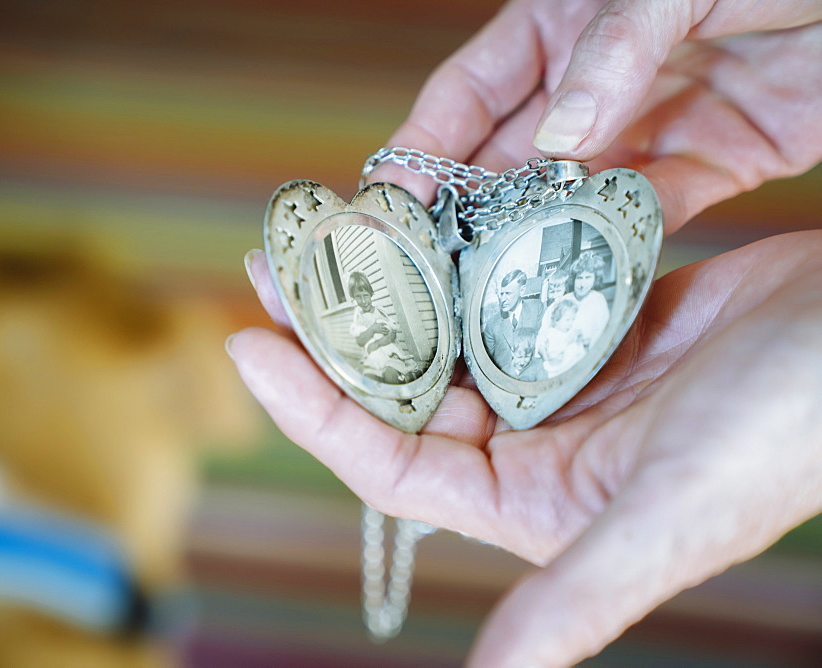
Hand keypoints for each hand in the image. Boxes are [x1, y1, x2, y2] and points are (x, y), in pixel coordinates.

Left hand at [230, 231, 821, 664]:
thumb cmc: (789, 436)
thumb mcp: (670, 520)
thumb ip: (574, 603)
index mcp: (525, 498)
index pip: (389, 460)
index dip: (314, 408)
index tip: (251, 343)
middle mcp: (526, 438)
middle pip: (399, 386)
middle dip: (330, 331)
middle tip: (270, 265)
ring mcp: (549, 369)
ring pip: (437, 326)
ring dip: (380, 280)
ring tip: (322, 227)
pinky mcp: (577, 310)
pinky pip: (490, 278)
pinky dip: (450, 248)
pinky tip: (409, 210)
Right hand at [370, 0, 821, 233]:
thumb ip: (615, 49)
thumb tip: (558, 139)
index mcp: (556, 23)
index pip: (467, 95)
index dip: (421, 147)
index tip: (385, 201)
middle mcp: (588, 85)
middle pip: (505, 159)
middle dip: (464, 213)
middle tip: (426, 271)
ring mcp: (643, 128)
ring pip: (567, 197)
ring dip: (531, 241)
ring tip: (489, 292)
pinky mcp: (704, 166)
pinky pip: (645, 214)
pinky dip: (616, 245)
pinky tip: (581, 278)